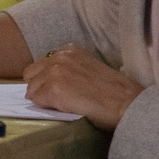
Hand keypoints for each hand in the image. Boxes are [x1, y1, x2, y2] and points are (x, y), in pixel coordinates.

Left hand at [22, 45, 142, 128]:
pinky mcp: (54, 90)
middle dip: (39, 86)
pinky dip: (46, 107)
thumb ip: (70, 68)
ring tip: (62, 105)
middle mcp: (59, 56)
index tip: (57, 88)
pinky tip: (63, 109)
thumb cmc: (116, 91)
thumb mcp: (90, 67)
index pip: (41, 63)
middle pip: (31, 73)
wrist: (128, 104)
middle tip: (55, 99)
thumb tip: (52, 79)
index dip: (46, 78)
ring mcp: (55, 72)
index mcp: (69, 49)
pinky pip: (37, 101)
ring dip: (42, 98)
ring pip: (32, 89)